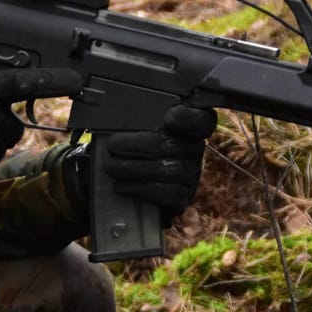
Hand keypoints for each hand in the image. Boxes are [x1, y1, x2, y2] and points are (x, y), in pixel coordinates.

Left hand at [97, 105, 217, 218]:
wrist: (138, 180)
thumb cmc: (137, 146)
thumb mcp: (140, 127)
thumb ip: (138, 119)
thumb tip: (116, 115)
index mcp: (188, 126)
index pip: (200, 119)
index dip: (188, 117)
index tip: (169, 116)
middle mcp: (195, 148)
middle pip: (169, 144)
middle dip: (135, 145)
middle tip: (112, 146)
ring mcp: (192, 174)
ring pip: (166, 170)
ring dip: (132, 168)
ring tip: (110, 166)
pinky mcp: (183, 197)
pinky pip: (165, 193)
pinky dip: (139, 188)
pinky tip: (121, 185)